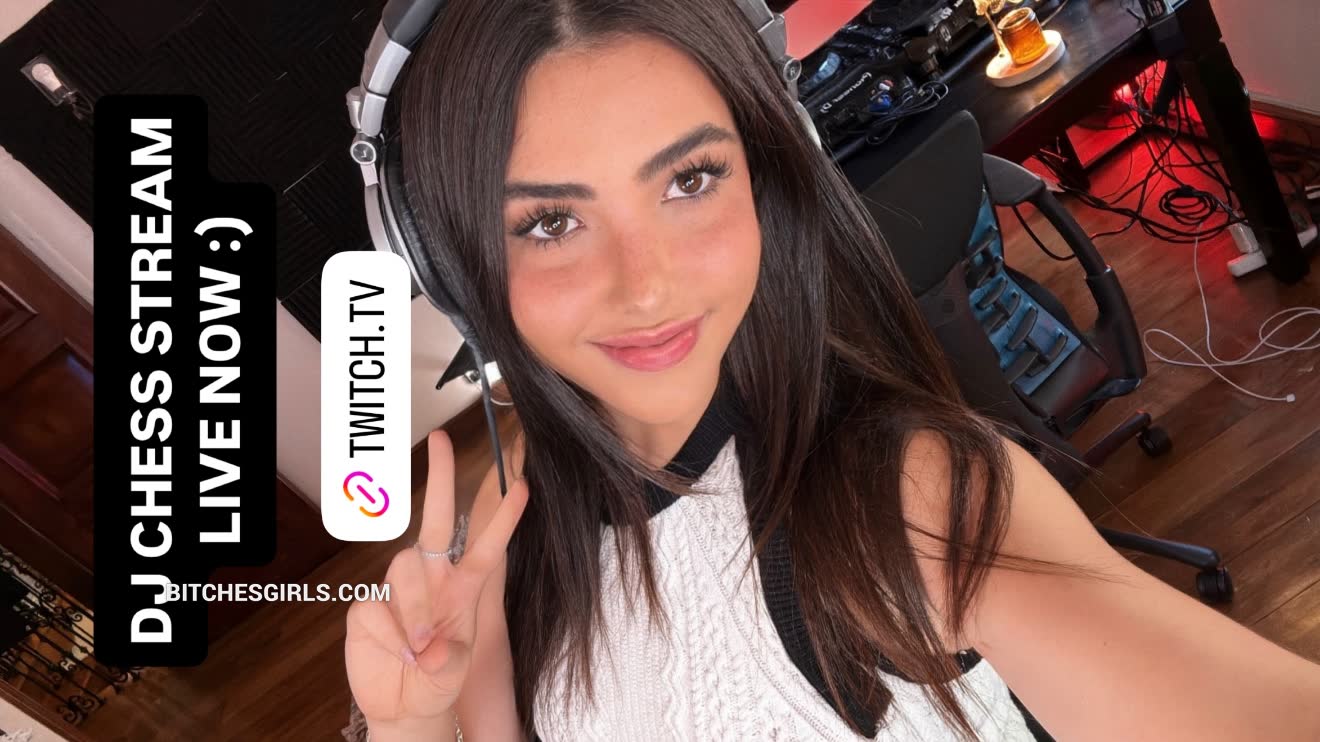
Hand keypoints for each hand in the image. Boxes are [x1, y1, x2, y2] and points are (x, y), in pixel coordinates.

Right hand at [345, 429, 528, 732]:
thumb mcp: (453, 671)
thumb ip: (447, 657)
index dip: (505, 518)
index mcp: (464, 588)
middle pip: (436, 518)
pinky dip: (388, 633)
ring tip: (418, 646)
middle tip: (443, 439)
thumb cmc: (438, 681)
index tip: (523, 486)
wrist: (405, 706)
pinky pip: (374, 607)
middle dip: (440, 476)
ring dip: (413, 607)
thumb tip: (429, 647)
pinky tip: (396, 653)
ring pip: (405, 570)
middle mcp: (432, 579)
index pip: (487, 546)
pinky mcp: (367, 607)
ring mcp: (398, 589)